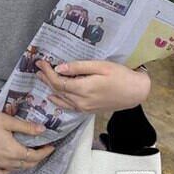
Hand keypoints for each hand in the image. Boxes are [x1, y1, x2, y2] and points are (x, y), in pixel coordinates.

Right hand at [0, 110, 54, 173]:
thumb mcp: (8, 121)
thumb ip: (26, 127)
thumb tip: (43, 130)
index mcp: (13, 151)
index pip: (34, 156)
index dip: (45, 152)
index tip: (52, 146)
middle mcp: (6, 161)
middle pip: (27, 164)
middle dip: (38, 158)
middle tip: (43, 149)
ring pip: (16, 169)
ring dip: (26, 164)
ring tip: (30, 155)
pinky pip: (1, 173)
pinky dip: (8, 172)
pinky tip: (10, 166)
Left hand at [35, 60, 150, 112]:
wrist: (136, 92)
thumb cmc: (120, 75)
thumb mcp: (100, 66)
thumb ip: (78, 67)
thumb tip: (59, 68)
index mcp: (83, 89)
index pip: (58, 82)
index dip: (47, 72)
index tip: (41, 63)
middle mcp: (81, 101)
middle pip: (57, 90)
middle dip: (46, 78)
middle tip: (38, 68)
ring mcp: (84, 108)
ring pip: (61, 99)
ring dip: (50, 88)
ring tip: (42, 78)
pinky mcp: (88, 110)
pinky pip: (68, 106)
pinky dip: (58, 100)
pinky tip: (53, 96)